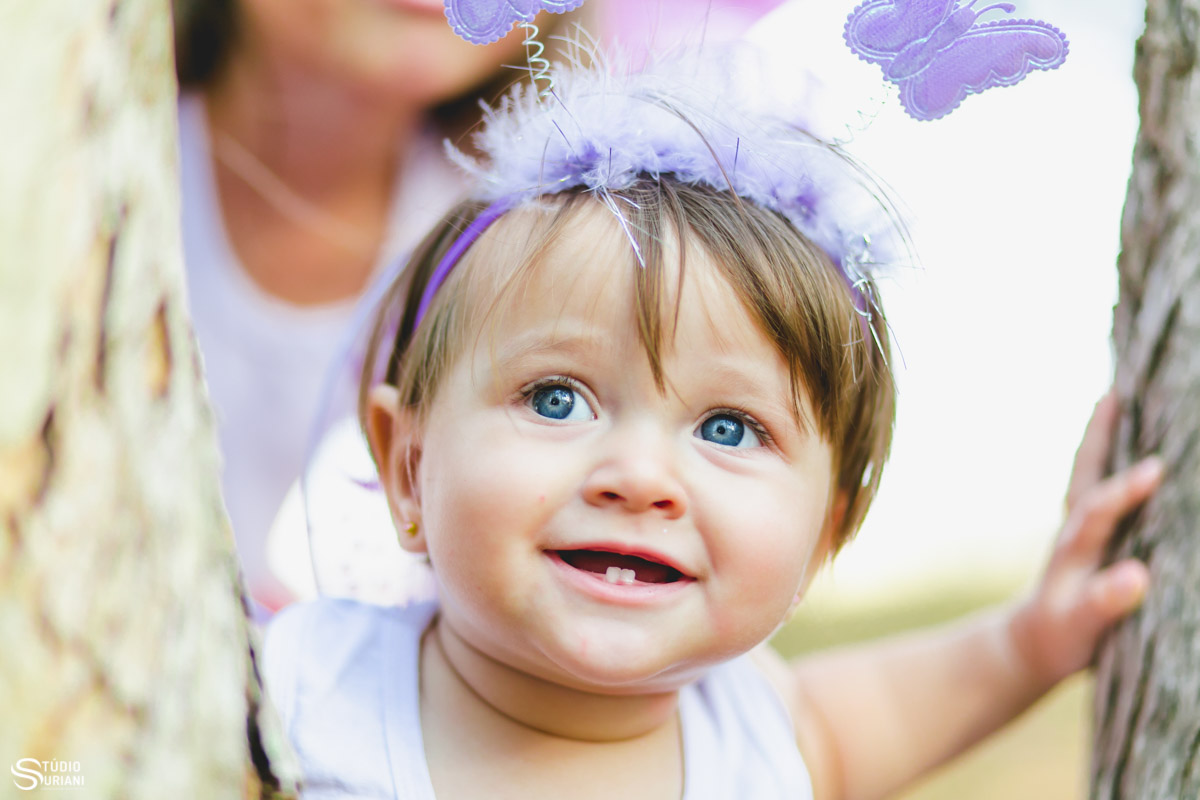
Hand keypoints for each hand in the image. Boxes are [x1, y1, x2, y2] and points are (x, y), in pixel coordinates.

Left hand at [1009, 391, 1161, 687]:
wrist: (1034, 645)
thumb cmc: (1061, 638)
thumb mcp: (1083, 626)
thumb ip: (1105, 603)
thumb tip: (1135, 576)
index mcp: (1075, 546)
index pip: (1100, 509)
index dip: (1125, 489)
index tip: (1155, 468)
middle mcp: (1075, 528)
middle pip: (1085, 472)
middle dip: (1100, 436)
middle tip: (1117, 392)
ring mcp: (1079, 528)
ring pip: (1089, 474)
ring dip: (1102, 439)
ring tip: (1119, 400)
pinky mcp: (1088, 536)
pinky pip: (1100, 488)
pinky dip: (1111, 463)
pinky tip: (1130, 451)